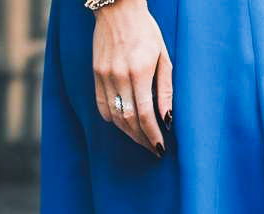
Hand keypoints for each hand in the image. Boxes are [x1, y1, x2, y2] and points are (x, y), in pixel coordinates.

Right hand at [92, 0, 172, 156]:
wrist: (117, 8)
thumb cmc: (146, 31)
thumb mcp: (163, 58)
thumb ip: (165, 90)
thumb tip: (168, 119)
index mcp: (139, 71)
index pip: (144, 114)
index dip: (152, 135)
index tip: (160, 147)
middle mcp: (119, 75)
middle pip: (128, 120)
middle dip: (142, 139)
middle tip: (153, 149)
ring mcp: (104, 75)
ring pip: (115, 116)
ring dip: (128, 133)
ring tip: (141, 139)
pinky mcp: (96, 74)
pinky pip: (102, 105)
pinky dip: (113, 120)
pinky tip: (124, 125)